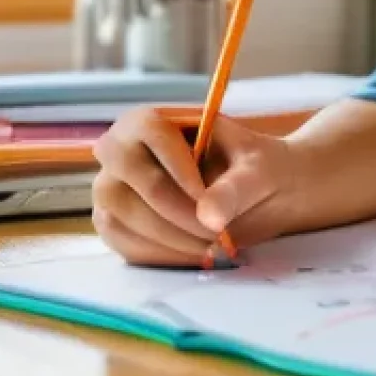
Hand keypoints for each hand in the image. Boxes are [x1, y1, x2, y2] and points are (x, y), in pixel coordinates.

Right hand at [91, 107, 295, 266]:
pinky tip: (197, 256)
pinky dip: (162, 256)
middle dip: (171, 211)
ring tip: (213, 245)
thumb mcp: (258, 170)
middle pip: (123, 178)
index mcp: (155, 119)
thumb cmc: (256, 168)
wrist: (261, 194)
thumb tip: (208, 215)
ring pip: (119, 218)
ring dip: (169, 239)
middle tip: (214, 232)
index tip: (206, 198)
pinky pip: (125, 245)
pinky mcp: (117, 224)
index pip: (148, 132)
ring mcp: (114, 189)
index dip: (176, 166)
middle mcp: (124, 150)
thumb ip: (234, 188)